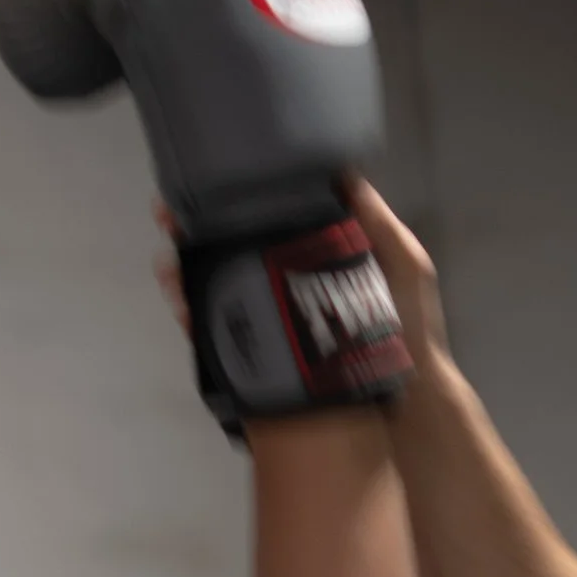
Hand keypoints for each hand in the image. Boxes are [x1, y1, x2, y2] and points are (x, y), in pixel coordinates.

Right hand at [152, 177, 453, 374]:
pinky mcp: (255, 359)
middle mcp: (284, 288)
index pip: (269, 224)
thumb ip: (372, 221)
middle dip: (199, 232)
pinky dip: (191, 314)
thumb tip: (338, 171)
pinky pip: (215, 335)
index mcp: (314, 261)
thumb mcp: (401, 261)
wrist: (406, 405)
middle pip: (233, 254)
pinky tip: (178, 295)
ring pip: (216, 291)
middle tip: (170, 213)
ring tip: (168, 253)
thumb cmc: (409, 328)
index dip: (239, 203)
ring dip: (186, 270)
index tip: (213, 182)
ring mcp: (267, 324)